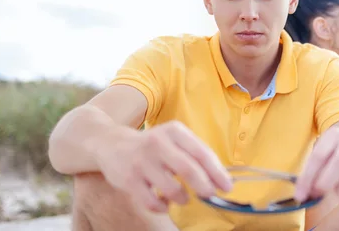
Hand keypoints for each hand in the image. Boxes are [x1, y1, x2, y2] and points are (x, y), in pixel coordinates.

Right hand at [96, 120, 232, 211]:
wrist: (112, 144)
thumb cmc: (153, 145)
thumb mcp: (174, 139)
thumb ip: (194, 154)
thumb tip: (219, 178)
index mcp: (174, 131)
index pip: (201, 152)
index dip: (216, 172)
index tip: (227, 186)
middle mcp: (158, 144)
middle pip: (188, 169)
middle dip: (204, 186)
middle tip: (210, 195)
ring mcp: (142, 162)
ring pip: (170, 188)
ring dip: (182, 198)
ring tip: (184, 197)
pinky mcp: (129, 180)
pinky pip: (152, 201)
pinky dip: (163, 206)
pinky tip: (165, 203)